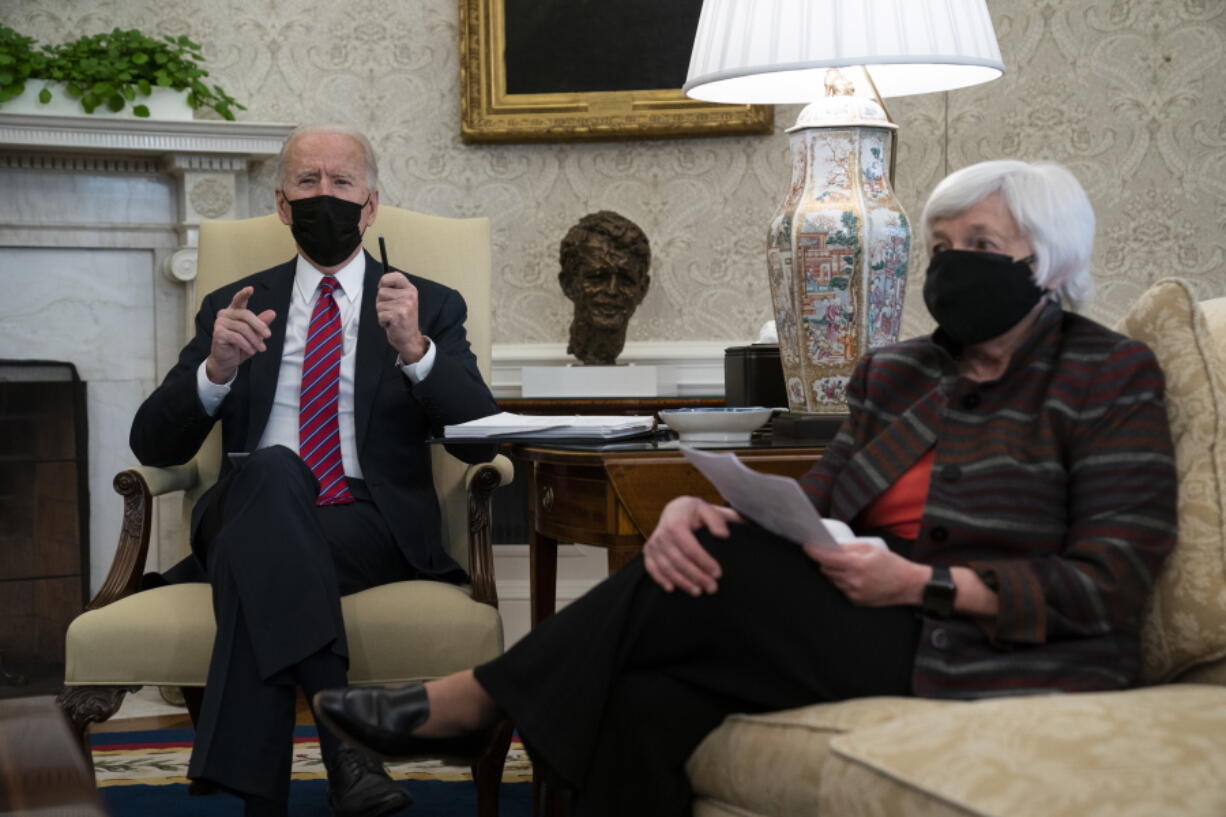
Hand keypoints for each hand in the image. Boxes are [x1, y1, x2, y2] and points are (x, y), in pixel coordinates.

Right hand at [205, 286, 275, 383]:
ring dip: (255, 339)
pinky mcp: (218, 333)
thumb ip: (261, 323)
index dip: (244, 294)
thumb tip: (272, 313)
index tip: (251, 289)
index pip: (238, 300)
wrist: (227, 361)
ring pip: (243, 328)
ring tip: (261, 348)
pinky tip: (251, 350)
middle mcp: (225, 314)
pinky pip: (237, 337)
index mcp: (234, 311)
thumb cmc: (240, 345)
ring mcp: (220, 323)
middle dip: (259, 325)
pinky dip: (247, 344)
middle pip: (245, 314)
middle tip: (268, 335)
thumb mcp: (254, 334)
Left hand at [376, 272, 427, 362]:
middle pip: (381, 291)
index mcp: (411, 290)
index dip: (384, 281)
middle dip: (382, 302)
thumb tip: (380, 284)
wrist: (410, 339)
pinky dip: (382, 321)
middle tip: (392, 310)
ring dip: (382, 313)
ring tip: (392, 317)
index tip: (384, 288)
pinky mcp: (398, 316)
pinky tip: (391, 324)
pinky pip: (380, 314)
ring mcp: (405, 306)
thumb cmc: (403, 319)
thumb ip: (394, 290)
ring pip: (379, 304)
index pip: (395, 276)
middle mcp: (409, 296)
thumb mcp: (404, 300)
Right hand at [643, 496, 741, 594]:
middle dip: (696, 576)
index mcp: (675, 522)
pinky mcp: (648, 552)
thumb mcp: (707, 509)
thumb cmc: (694, 512)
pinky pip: (652, 569)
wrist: (675, 510)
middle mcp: (661, 534)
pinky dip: (660, 579)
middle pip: (678, 560)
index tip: (718, 573)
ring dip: (682, 582)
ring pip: (666, 567)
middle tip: (712, 588)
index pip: (690, 547)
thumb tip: (723, 535)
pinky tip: (672, 589)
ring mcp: (653, 544)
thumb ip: (716, 520)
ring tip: (698, 592)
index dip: (704, 561)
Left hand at [805, 542, 927, 606]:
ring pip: (833, 580)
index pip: (826, 558)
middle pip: (826, 570)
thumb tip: (830, 545)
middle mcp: (853, 581)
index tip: (807, 547)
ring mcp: (854, 593)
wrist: (908, 585)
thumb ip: (849, 547)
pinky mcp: (856, 601)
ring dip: (834, 572)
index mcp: (856, 565)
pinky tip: (855, 578)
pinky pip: (841, 589)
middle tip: (831, 554)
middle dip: (825, 561)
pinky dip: (843, 582)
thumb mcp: (871, 548)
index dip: (813, 552)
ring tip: (849, 566)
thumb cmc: (892, 564)